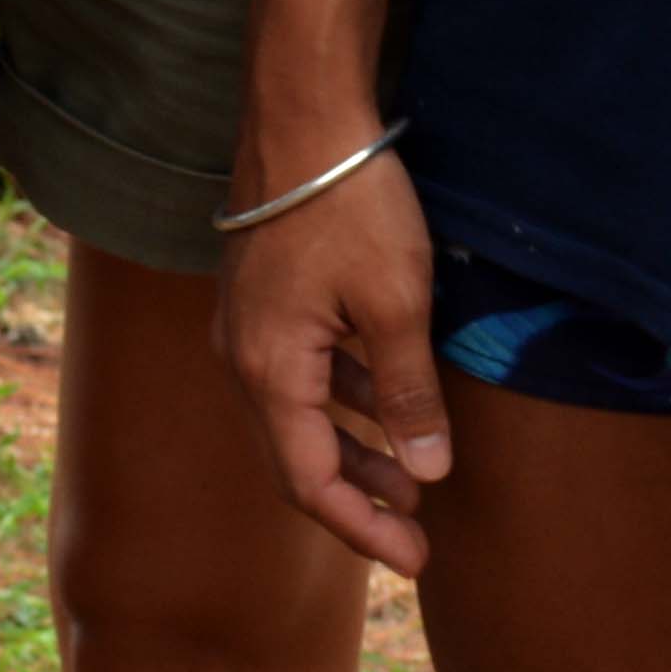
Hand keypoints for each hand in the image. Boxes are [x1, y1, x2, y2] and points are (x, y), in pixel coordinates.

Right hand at [214, 135, 448, 575]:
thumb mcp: (396, 305)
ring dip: (352, 452)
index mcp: (269, 368)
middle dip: (357, 501)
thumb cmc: (349, 206)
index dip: (362, 528)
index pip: (308, 480)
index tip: (417, 557)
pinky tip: (386, 402)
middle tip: (418, 536)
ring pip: (297, 414)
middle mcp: (242, 354)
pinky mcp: (263, 296)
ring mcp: (247, 323)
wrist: (303, 114)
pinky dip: (342, 403)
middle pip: (295, 455)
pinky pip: (298, 373)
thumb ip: (408, 395)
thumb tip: (429, 474)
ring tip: (412, 480)